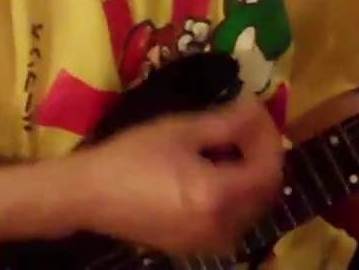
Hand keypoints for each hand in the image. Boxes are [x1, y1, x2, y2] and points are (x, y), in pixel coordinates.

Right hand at [70, 96, 284, 255]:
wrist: (89, 195)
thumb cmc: (132, 157)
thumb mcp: (181, 130)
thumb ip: (228, 122)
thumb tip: (257, 110)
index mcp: (218, 197)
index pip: (268, 169)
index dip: (269, 137)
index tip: (257, 111)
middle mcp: (221, 228)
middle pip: (265, 191)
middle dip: (263, 155)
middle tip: (249, 124)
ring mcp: (208, 243)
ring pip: (251, 208)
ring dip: (251, 175)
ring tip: (233, 144)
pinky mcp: (196, 248)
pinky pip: (232, 221)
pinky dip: (235, 195)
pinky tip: (217, 172)